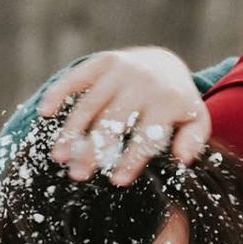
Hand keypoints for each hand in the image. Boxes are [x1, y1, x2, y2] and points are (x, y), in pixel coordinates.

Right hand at [38, 47, 210, 182]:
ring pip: (90, 104)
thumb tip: (181, 160)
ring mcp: (121, 70)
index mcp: (168, 100)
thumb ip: (193, 141)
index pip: (146, 135)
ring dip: (72, 131)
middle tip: (78, 175)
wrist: (166, 64)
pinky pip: (77, 77)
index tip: (117, 182)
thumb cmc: (177, 105)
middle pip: (113, 122)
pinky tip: (45, 113)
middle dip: (94, 150)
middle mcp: (142, 82)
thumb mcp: (196, 121)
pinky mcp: (102, 61)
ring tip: (59, 157)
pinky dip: (59, 93)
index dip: (132, 159)